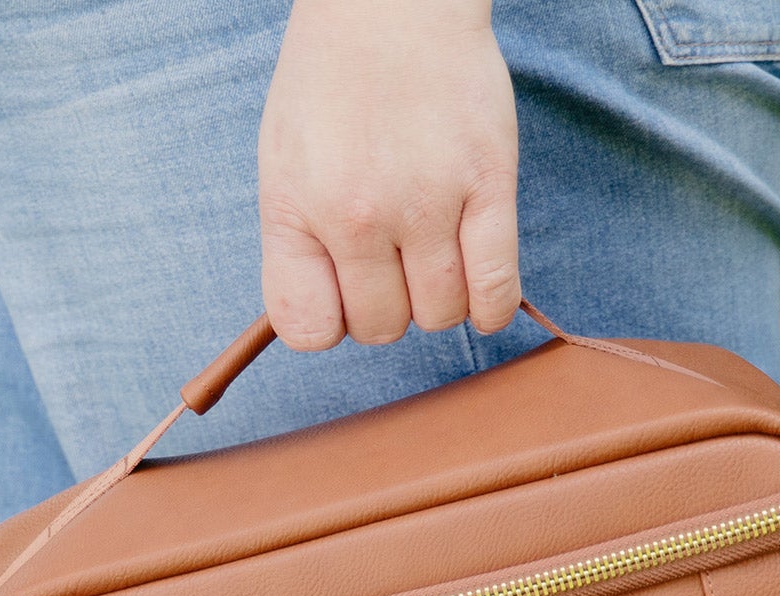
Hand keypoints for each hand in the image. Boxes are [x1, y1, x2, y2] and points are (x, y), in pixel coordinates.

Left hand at [258, 0, 519, 349]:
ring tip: (435, 252)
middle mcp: (356, 214)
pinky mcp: (488, 185)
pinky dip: (490, 306)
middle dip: (390, 305)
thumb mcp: (285, 162)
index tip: (345, 289)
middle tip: (396, 259)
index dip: (331, 319)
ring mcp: (426, 203)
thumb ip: (298, 244)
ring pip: (440, 316)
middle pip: (381, 328)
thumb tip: (322, 324)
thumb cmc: (335, 83)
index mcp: (297, 208)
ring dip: (439, 298)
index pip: (308, 328)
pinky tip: (479, 285)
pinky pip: (495, 291)